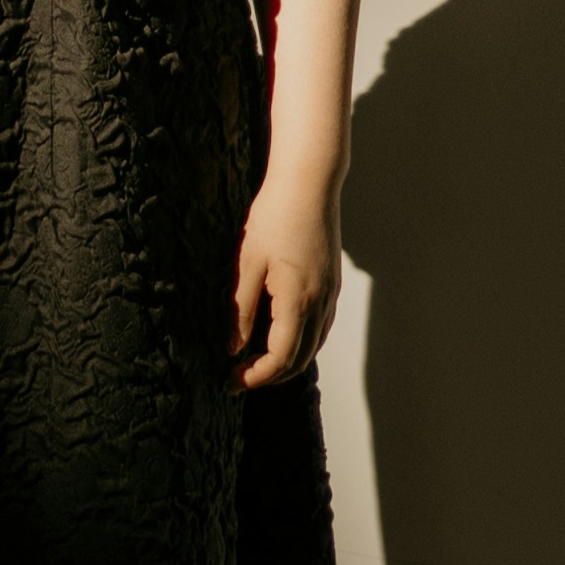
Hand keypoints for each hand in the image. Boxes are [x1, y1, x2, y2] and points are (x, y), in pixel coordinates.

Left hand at [232, 170, 342, 387]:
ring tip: (254, 363)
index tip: (232, 381)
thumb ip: (241, 309)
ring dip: (286, 363)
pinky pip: (320, 328)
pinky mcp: (332, 286)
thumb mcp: (247, 263)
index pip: (281, 357)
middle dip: (269, 376)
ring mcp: (331, 295)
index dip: (256, 376)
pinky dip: (300, 344)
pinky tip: (278, 339)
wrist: (309, 184)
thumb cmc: (274, 216)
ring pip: (313, 347)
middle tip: (238, 378)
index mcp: (299, 299)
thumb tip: (233, 348)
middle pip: (300, 359)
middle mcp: (321, 303)